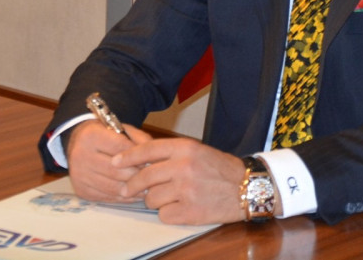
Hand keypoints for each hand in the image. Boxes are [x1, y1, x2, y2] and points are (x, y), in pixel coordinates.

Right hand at [65, 119, 149, 202]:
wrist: (77, 142)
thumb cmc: (104, 134)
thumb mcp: (120, 128)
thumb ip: (139, 139)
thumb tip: (153, 158)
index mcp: (91, 136)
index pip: (121, 148)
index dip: (138, 157)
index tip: (152, 161)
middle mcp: (81, 155)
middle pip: (116, 171)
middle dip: (137, 175)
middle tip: (151, 178)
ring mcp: (79, 175)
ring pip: (112, 187)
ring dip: (132, 190)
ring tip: (147, 188)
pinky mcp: (80, 190)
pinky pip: (106, 197)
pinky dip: (123, 198)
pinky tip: (134, 195)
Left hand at [112, 129, 245, 224]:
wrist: (247, 187)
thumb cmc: (219, 169)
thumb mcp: (196, 151)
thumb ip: (169, 153)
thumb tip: (135, 151)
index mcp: (185, 148)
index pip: (148, 150)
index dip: (128, 156)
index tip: (115, 162)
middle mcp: (184, 167)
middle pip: (145, 177)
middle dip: (133, 185)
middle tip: (128, 189)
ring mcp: (187, 190)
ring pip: (152, 198)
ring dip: (156, 200)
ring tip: (171, 197)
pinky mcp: (190, 212)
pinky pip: (164, 215)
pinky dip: (169, 213)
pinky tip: (182, 207)